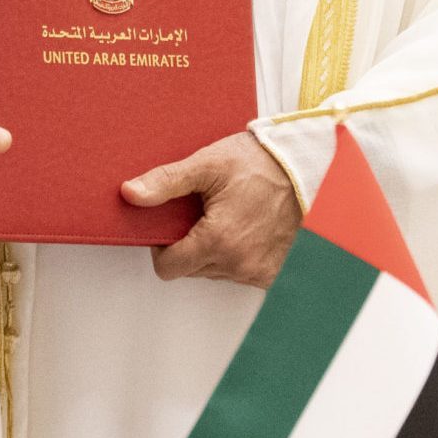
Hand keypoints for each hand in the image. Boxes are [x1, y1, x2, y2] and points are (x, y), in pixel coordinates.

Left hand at [123, 131, 302, 286]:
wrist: (307, 168)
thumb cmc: (261, 163)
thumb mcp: (208, 164)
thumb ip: (166, 182)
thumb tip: (130, 193)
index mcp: (218, 240)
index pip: (168, 268)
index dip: (162, 247)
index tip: (171, 226)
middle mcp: (239, 264)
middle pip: (191, 270)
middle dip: (189, 245)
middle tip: (203, 213)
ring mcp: (259, 272)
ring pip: (215, 272)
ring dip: (214, 251)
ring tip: (228, 216)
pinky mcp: (274, 274)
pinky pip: (241, 274)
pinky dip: (237, 256)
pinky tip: (245, 229)